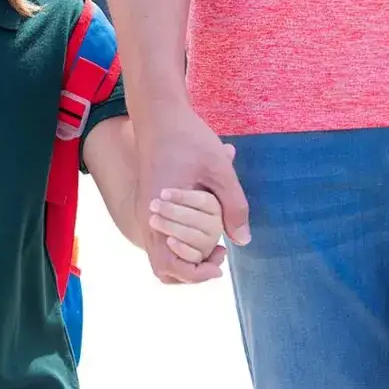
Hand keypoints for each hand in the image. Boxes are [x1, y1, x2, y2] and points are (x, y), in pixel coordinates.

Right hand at [132, 102, 250, 283]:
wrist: (160, 115)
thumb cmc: (189, 139)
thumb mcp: (220, 170)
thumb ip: (234, 206)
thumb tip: (242, 241)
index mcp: (158, 214)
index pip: (170, 265)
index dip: (197, 273)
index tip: (222, 260)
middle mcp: (147, 218)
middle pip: (163, 267)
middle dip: (193, 271)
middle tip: (220, 254)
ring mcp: (145, 212)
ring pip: (161, 254)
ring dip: (187, 257)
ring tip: (214, 244)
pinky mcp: (149, 205)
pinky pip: (162, 237)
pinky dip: (181, 242)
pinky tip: (205, 226)